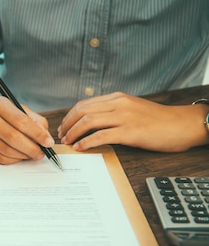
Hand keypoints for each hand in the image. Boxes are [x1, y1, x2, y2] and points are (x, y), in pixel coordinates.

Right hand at [0, 92, 54, 164]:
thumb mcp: (12, 105)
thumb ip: (31, 118)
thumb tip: (44, 136)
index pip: (21, 121)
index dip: (37, 134)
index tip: (48, 142)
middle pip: (13, 138)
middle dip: (32, 148)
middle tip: (41, 153)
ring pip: (6, 150)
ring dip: (23, 155)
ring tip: (31, 154)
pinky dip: (12, 160)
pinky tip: (18, 156)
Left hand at [58, 92, 208, 151]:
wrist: (183, 124)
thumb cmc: (159, 120)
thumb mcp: (133, 108)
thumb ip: (114, 111)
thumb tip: (93, 121)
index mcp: (118, 98)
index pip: (84, 104)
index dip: (70, 116)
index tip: (64, 127)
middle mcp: (119, 104)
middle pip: (82, 111)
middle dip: (67, 124)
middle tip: (61, 136)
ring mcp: (125, 117)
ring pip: (89, 121)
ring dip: (73, 133)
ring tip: (68, 142)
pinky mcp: (131, 132)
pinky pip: (102, 136)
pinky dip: (87, 142)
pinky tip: (81, 147)